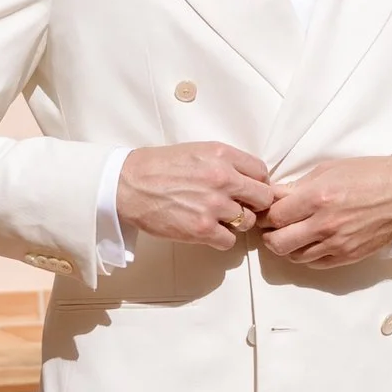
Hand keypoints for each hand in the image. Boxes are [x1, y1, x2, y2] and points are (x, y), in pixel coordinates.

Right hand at [116, 142, 274, 249]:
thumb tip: (249, 179)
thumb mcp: (197, 150)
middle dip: (253, 204)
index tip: (247, 190)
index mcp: (222, 155)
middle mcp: (223, 178)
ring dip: (235, 223)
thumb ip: (226, 162)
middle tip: (238, 206)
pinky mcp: (202, 229)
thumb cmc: (159, 167)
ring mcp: (214, 205)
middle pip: (263, 198)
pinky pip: (229, 240)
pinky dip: (221, 238)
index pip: (262, 172)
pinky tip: (207, 230)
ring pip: (247, 222)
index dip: (257, 183)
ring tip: (216, 217)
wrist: (129, 185)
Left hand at [260, 155, 391, 268]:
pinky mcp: (348, 256)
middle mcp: (324, 224)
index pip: (274, 215)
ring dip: (288, 246)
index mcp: (317, 197)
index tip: (265, 210)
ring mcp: (337, 244)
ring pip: (294, 256)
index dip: (265, 214)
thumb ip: (298, 187)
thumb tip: (274, 197)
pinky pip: (315, 263)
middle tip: (272, 226)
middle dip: (269, 234)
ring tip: (292, 232)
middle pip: (278, 242)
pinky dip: (307, 254)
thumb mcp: (328, 170)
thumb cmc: (369, 175)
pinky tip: (310, 241)